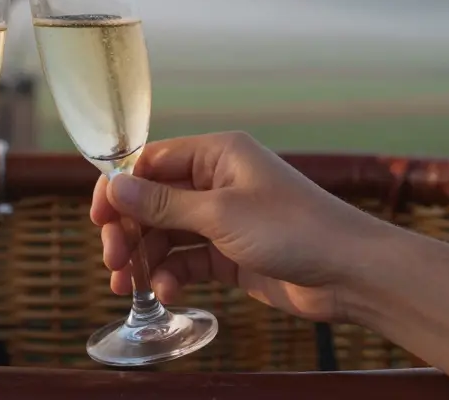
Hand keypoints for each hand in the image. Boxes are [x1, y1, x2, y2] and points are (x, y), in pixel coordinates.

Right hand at [93, 132, 389, 322]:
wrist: (351, 274)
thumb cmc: (294, 229)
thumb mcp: (221, 214)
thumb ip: (163, 205)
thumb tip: (113, 188)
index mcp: (216, 155)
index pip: (150, 163)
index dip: (119, 189)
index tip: (98, 219)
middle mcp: (217, 182)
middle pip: (153, 202)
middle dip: (130, 231)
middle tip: (114, 261)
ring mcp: (224, 219)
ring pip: (167, 234)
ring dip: (145, 258)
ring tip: (130, 286)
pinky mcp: (230, 254)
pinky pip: (187, 260)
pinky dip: (171, 275)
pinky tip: (166, 293)